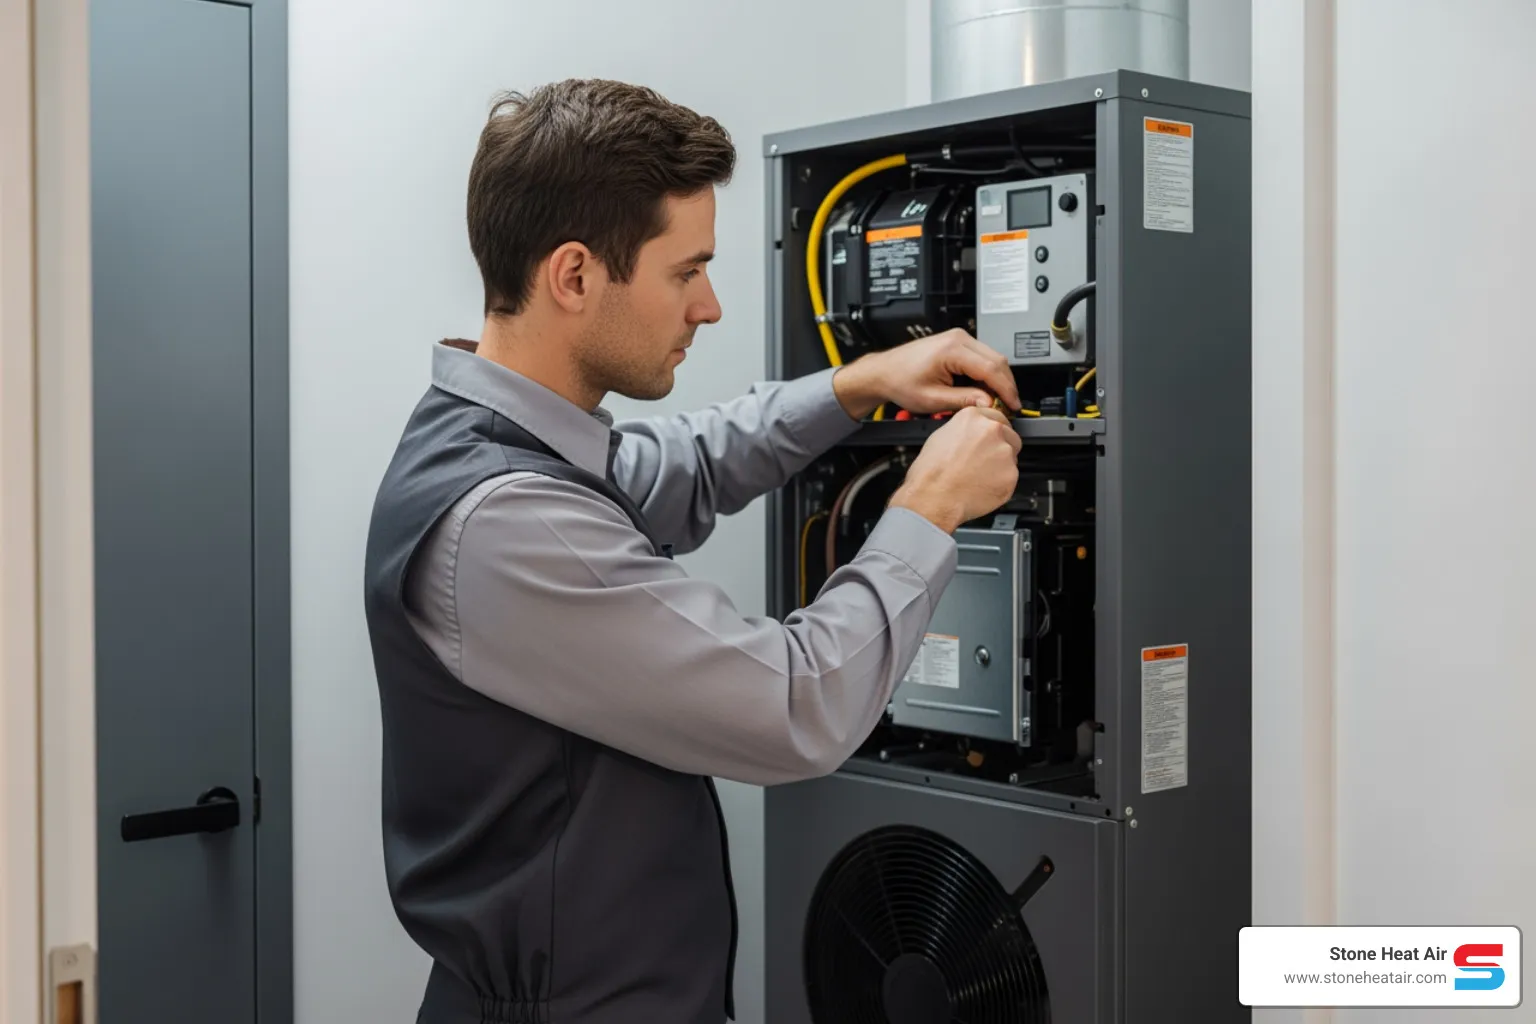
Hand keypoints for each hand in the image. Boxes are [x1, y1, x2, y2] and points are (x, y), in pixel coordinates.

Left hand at [832, 330, 1020, 418]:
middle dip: (1006, 385)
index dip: (1007, 390)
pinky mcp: (958, 343)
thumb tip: (988, 404)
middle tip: (1008, 406)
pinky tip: (982, 391)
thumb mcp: (932, 399)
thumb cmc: (900, 381)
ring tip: (994, 401)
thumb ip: (963, 400)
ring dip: (997, 380)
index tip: (1013, 405)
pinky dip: (987, 374)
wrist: (884, 372)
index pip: (992, 369)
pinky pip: (982, 358)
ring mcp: (959, 338)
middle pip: (997, 361)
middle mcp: (958, 339)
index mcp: (952, 349)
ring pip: (993, 358)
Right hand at [887, 406, 1021, 532]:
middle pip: (1009, 435)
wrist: (934, 498)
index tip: (991, 439)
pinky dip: (1001, 483)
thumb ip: (963, 431)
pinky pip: (1011, 477)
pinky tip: (983, 486)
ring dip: (1001, 465)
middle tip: (984, 462)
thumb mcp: (940, 438)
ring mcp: (1004, 452)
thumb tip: (971, 435)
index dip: (993, 431)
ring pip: (1011, 457)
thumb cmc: (931, 473)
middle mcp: (991, 430)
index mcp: (973, 418)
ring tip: (979, 477)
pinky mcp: (1011, 473)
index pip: (996, 416)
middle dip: (1000, 447)